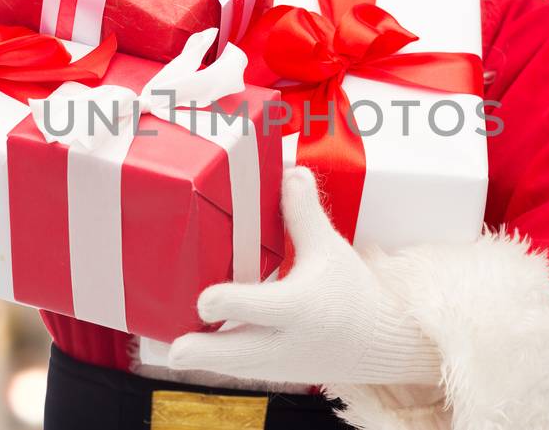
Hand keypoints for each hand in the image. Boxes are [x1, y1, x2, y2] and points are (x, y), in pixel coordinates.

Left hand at [167, 167, 440, 384]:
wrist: (375, 342)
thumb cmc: (350, 291)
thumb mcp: (329, 249)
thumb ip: (303, 213)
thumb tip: (291, 172)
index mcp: (298, 306)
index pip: (253, 307)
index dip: (222, 302)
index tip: (206, 297)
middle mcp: (284, 340)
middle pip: (232, 353)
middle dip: (197, 350)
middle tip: (174, 346)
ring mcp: (275, 363)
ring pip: (226, 369)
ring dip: (199, 356)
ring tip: (173, 344)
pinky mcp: (269, 374)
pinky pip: (233, 371)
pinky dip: (212, 359)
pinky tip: (192, 342)